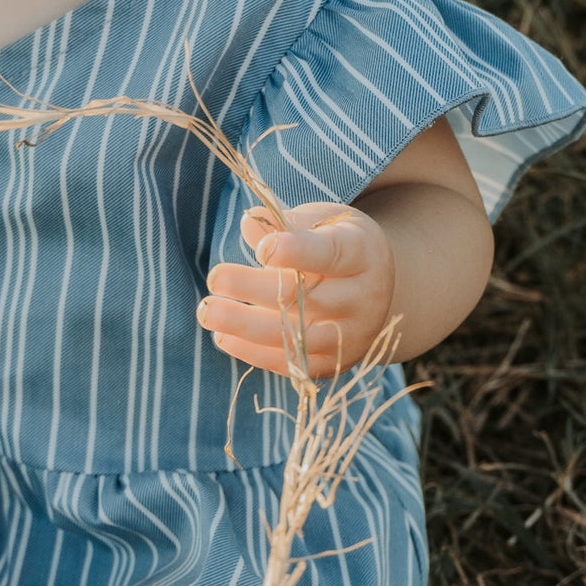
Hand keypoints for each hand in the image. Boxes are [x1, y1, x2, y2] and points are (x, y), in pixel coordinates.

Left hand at [197, 201, 397, 378]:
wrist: (378, 287)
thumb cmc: (336, 243)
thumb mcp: (321, 221)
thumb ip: (286, 223)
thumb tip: (249, 223)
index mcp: (361, 253)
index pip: (329, 254)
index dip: (295, 251)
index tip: (260, 248)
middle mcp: (361, 298)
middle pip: (308, 298)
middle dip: (255, 289)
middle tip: (215, 277)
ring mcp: (350, 335)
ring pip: (296, 338)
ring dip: (246, 327)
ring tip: (208, 312)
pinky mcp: (334, 363)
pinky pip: (292, 364)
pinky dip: (253, 353)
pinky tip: (223, 337)